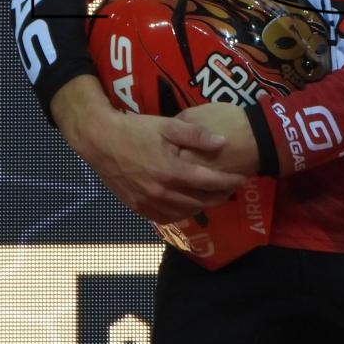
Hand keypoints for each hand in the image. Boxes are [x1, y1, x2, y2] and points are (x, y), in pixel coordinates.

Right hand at [50, 75, 245, 223]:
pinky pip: (164, 217)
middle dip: (220, 196)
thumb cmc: (135, 129)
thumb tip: (223, 142)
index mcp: (172, 171)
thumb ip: (197, 135)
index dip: (229, 182)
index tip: (243, 179)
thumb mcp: (167, 125)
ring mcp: (148, 202)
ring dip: (202, 207)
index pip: (209, 182)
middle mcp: (162, 191)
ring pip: (183, 212)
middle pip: (200, 201)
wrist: (100, 140)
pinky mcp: (137, 207)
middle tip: (231, 189)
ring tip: (213, 197)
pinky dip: (180, 214)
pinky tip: (186, 206)